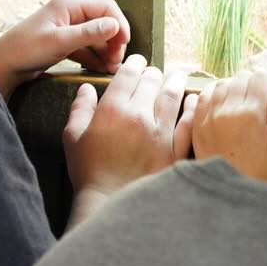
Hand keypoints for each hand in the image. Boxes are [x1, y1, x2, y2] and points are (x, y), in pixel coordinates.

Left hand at [0, 0, 131, 100]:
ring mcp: (67, 27)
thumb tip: (115, 25)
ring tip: (111, 69)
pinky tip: (101, 69)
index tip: (125, 44)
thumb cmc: (25, 50)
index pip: (106, 6)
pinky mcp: (64, 42)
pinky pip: (86, 46)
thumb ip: (88, 33)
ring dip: (106, 51)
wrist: (3, 66)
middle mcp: (70, 11)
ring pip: (97, 36)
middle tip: (117, 62)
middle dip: (113, 41)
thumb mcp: (60, 42)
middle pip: (104, 21)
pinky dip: (95, 57)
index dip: (119, 24)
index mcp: (69, 3)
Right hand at [62, 55, 193, 195]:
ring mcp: (161, 133)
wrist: (110, 203)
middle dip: (153, 72)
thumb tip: (86, 89)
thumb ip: (80, 110)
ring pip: (172, 97)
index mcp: (112, 110)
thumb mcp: (73, 138)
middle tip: (154, 70)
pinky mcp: (175, 151)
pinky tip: (193, 100)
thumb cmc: (88, 172)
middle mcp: (139, 116)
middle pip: (151, 82)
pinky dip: (192, 108)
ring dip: (175, 82)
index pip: (127, 76)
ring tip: (177, 75)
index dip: (133, 64)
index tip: (137, 62)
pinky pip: (188, 124)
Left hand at [191, 71, 266, 181]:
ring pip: (220, 84)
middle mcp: (227, 111)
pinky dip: (213, 94)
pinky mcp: (197, 126)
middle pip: (240, 78)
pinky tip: (223, 104)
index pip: (260, 77)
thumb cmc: (265, 175)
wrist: (232, 198)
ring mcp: (209, 117)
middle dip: (252, 85)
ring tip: (243, 104)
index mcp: (252, 114)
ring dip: (233, 88)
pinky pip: (202, 96)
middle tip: (260, 102)